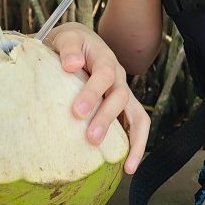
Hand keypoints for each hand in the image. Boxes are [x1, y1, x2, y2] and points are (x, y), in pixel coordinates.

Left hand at [46, 22, 149, 173]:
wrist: (78, 43)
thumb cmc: (70, 44)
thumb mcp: (67, 37)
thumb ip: (68, 48)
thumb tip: (71, 65)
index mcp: (105, 59)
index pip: (104, 75)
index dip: (93, 93)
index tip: (77, 111)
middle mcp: (119, 78)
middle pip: (120, 98)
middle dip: (107, 119)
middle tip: (91, 138)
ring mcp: (123, 93)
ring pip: (138, 116)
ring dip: (133, 141)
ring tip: (126, 167)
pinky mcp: (121, 107)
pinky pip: (136, 126)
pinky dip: (135, 146)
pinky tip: (127, 167)